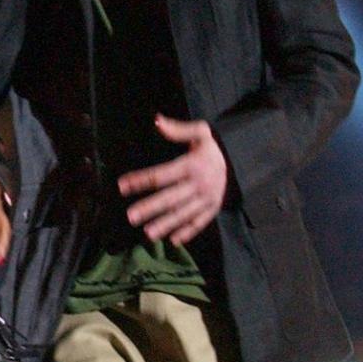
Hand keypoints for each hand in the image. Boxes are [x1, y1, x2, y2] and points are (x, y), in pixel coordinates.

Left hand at [117, 114, 228, 245]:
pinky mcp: (212, 209)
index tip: (121, 186)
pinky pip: (199, 223)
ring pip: (183, 214)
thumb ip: (178, 129)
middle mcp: (199, 184)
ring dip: (165, 224)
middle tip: (131, 217)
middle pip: (170, 197)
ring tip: (147, 234)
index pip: (162, 174)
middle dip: (150, 208)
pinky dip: (187, 232)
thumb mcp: (201, 133)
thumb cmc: (210, 148)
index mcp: (192, 165)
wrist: (240, 163)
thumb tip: (156, 121)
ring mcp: (206, 199)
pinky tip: (173, 241)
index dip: (140, 180)